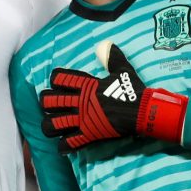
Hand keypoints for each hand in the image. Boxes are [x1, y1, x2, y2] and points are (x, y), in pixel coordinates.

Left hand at [41, 41, 187, 151]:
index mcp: (86, 85)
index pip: (59, 78)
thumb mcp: (123, 70)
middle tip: (52, 106)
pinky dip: (64, 147)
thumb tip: (107, 44)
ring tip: (54, 126)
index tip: (58, 84)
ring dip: (50, 126)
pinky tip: (63, 146)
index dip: (55, 80)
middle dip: (46, 104)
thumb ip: (112, 57)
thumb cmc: (133, 91)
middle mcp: (80, 102)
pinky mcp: (89, 135)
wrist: (143, 111)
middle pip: (49, 101)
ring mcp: (83, 119)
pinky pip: (69, 143)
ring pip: (52, 124)